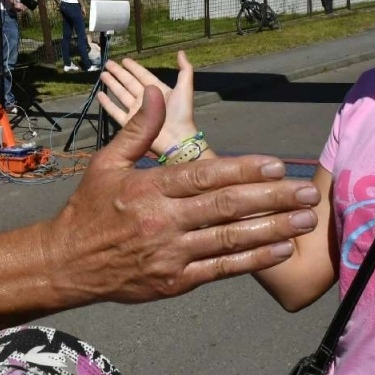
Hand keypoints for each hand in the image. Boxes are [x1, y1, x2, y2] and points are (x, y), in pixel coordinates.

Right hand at [48, 87, 315, 302]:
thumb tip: (156, 93)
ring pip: (231, 239)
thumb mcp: (106, 162)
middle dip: (274, 199)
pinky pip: (221, 269)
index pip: (205, 176)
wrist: (66, 263)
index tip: (277, 165)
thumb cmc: (89, 208)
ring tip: (306, 220)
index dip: (244, 170)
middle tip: (308, 192)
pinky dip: (253, 260)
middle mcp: (164, 221)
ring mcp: (171, 254)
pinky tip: (280, 249)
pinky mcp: (175, 281)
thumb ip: (138, 129)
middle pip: (227, 207)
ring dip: (274, 229)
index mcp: (150, 188)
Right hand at [97, 51, 197, 156]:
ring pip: (121, 94)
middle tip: (108, 63)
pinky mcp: (129, 123)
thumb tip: (181, 52)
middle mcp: (145, 99)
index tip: (124, 60)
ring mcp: (136, 111)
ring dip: (112, 84)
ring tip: (103, 75)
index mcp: (157, 90)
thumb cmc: (181, 113)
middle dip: (119, 73)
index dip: (134, 67)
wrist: (177, 139)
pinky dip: (107, 104)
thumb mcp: (185, 88)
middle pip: (129, 82)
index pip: (143, 75)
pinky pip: (115, 112)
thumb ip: (185, 70)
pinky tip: (99, 95)